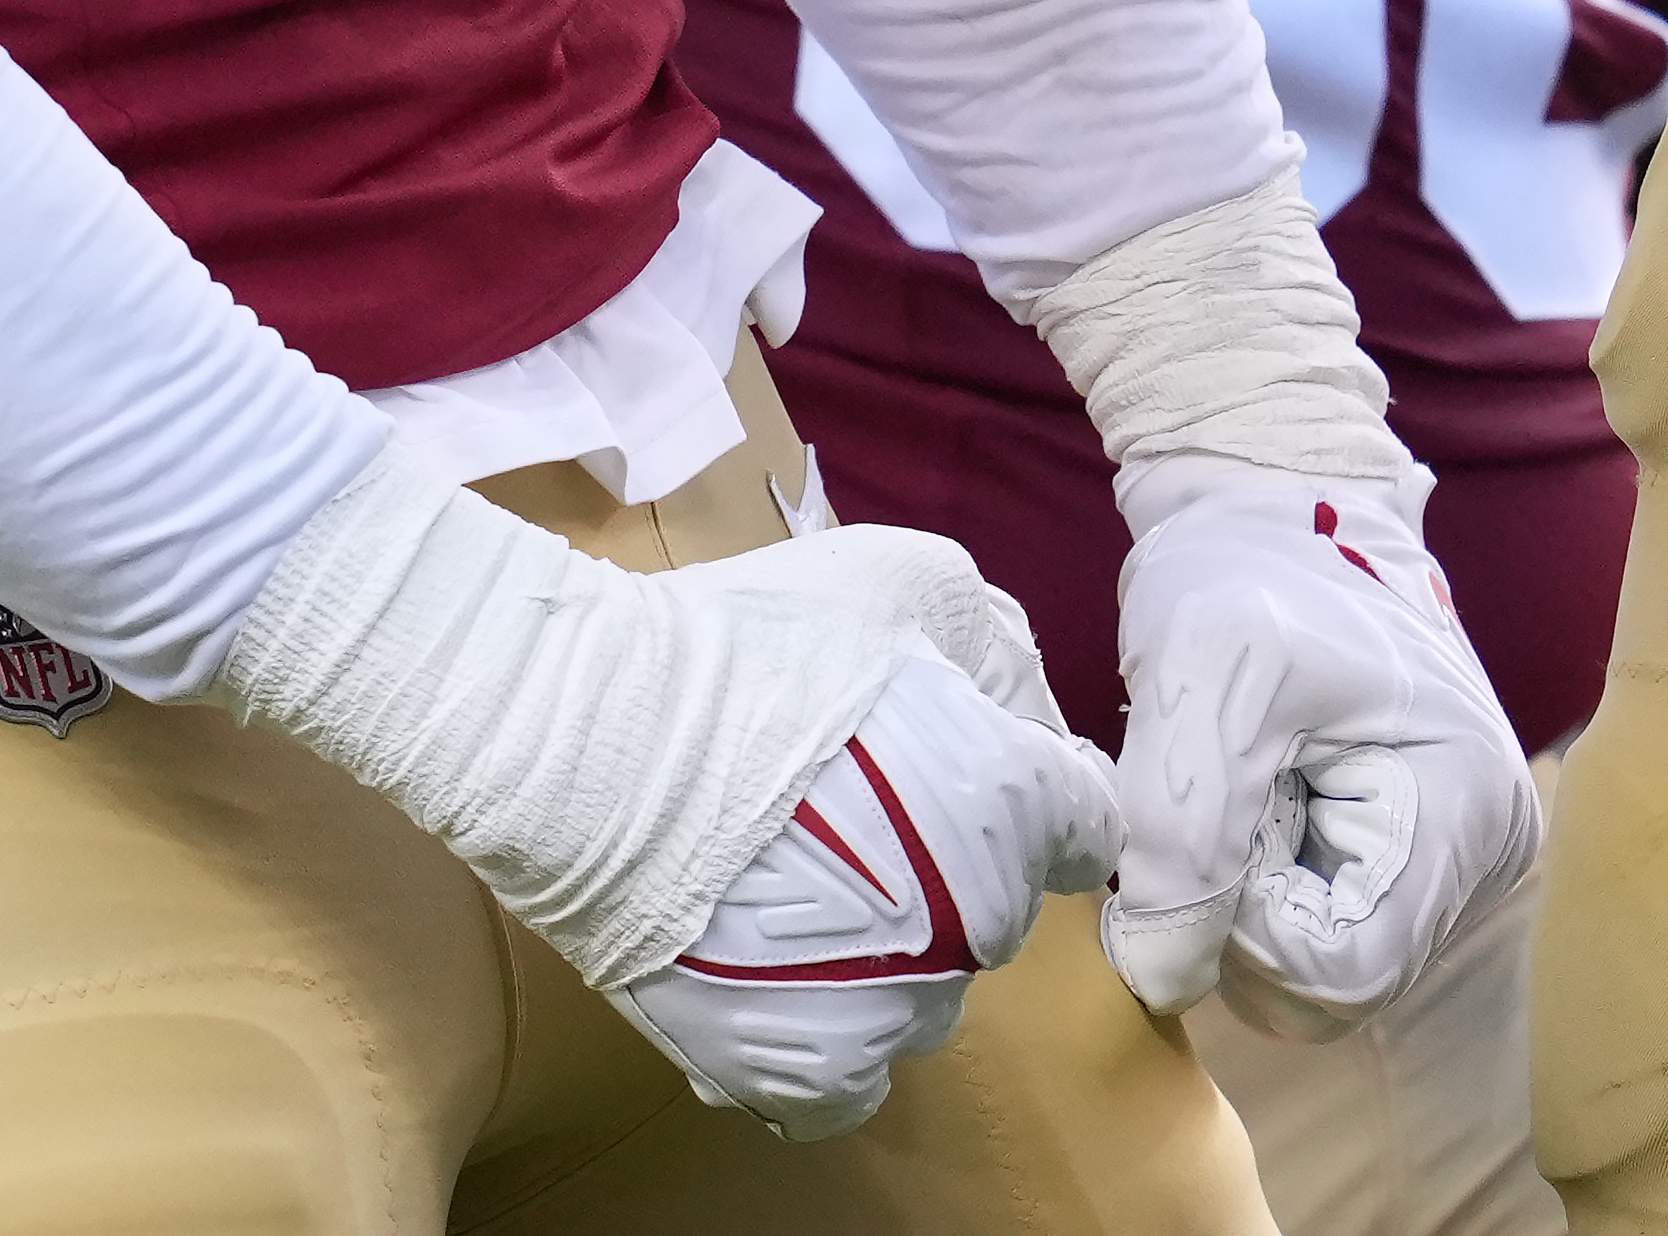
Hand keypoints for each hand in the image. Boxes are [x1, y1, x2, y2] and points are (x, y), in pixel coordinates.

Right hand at [212, 475, 1114, 1141]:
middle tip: (848, 804)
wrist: (588, 738)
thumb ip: (996, 650)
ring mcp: (891, 1008)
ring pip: (924, 990)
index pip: (1079, 821)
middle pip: (993, 901)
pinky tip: (783, 983)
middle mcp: (976, 921)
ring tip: (793, 888)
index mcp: (1017, 802)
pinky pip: (852, 1088)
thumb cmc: (750, 643)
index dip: (1027, 785)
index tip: (957, 765)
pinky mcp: (803, 1072)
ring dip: (887, 948)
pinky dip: (828, 1042)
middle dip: (948, 855)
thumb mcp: (905, 579)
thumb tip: (1031, 719)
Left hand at [1098, 472, 1538, 1033]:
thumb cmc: (1256, 569)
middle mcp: (1482, 856)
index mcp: (1471, 809)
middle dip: (1247, 903)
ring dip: (1247, 887)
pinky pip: (1311, 921)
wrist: (1276, 504)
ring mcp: (1446, 861)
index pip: (1345, 969)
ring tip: (1243, 774)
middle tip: (1227, 783)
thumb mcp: (1207, 675)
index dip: (1248, 924)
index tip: (1218, 815)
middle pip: (1332, 977)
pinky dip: (1257, 872)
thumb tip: (1164, 977)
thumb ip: (1183, 832)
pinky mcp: (1401, 856)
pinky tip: (1255, 788)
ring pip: (1314, 959)